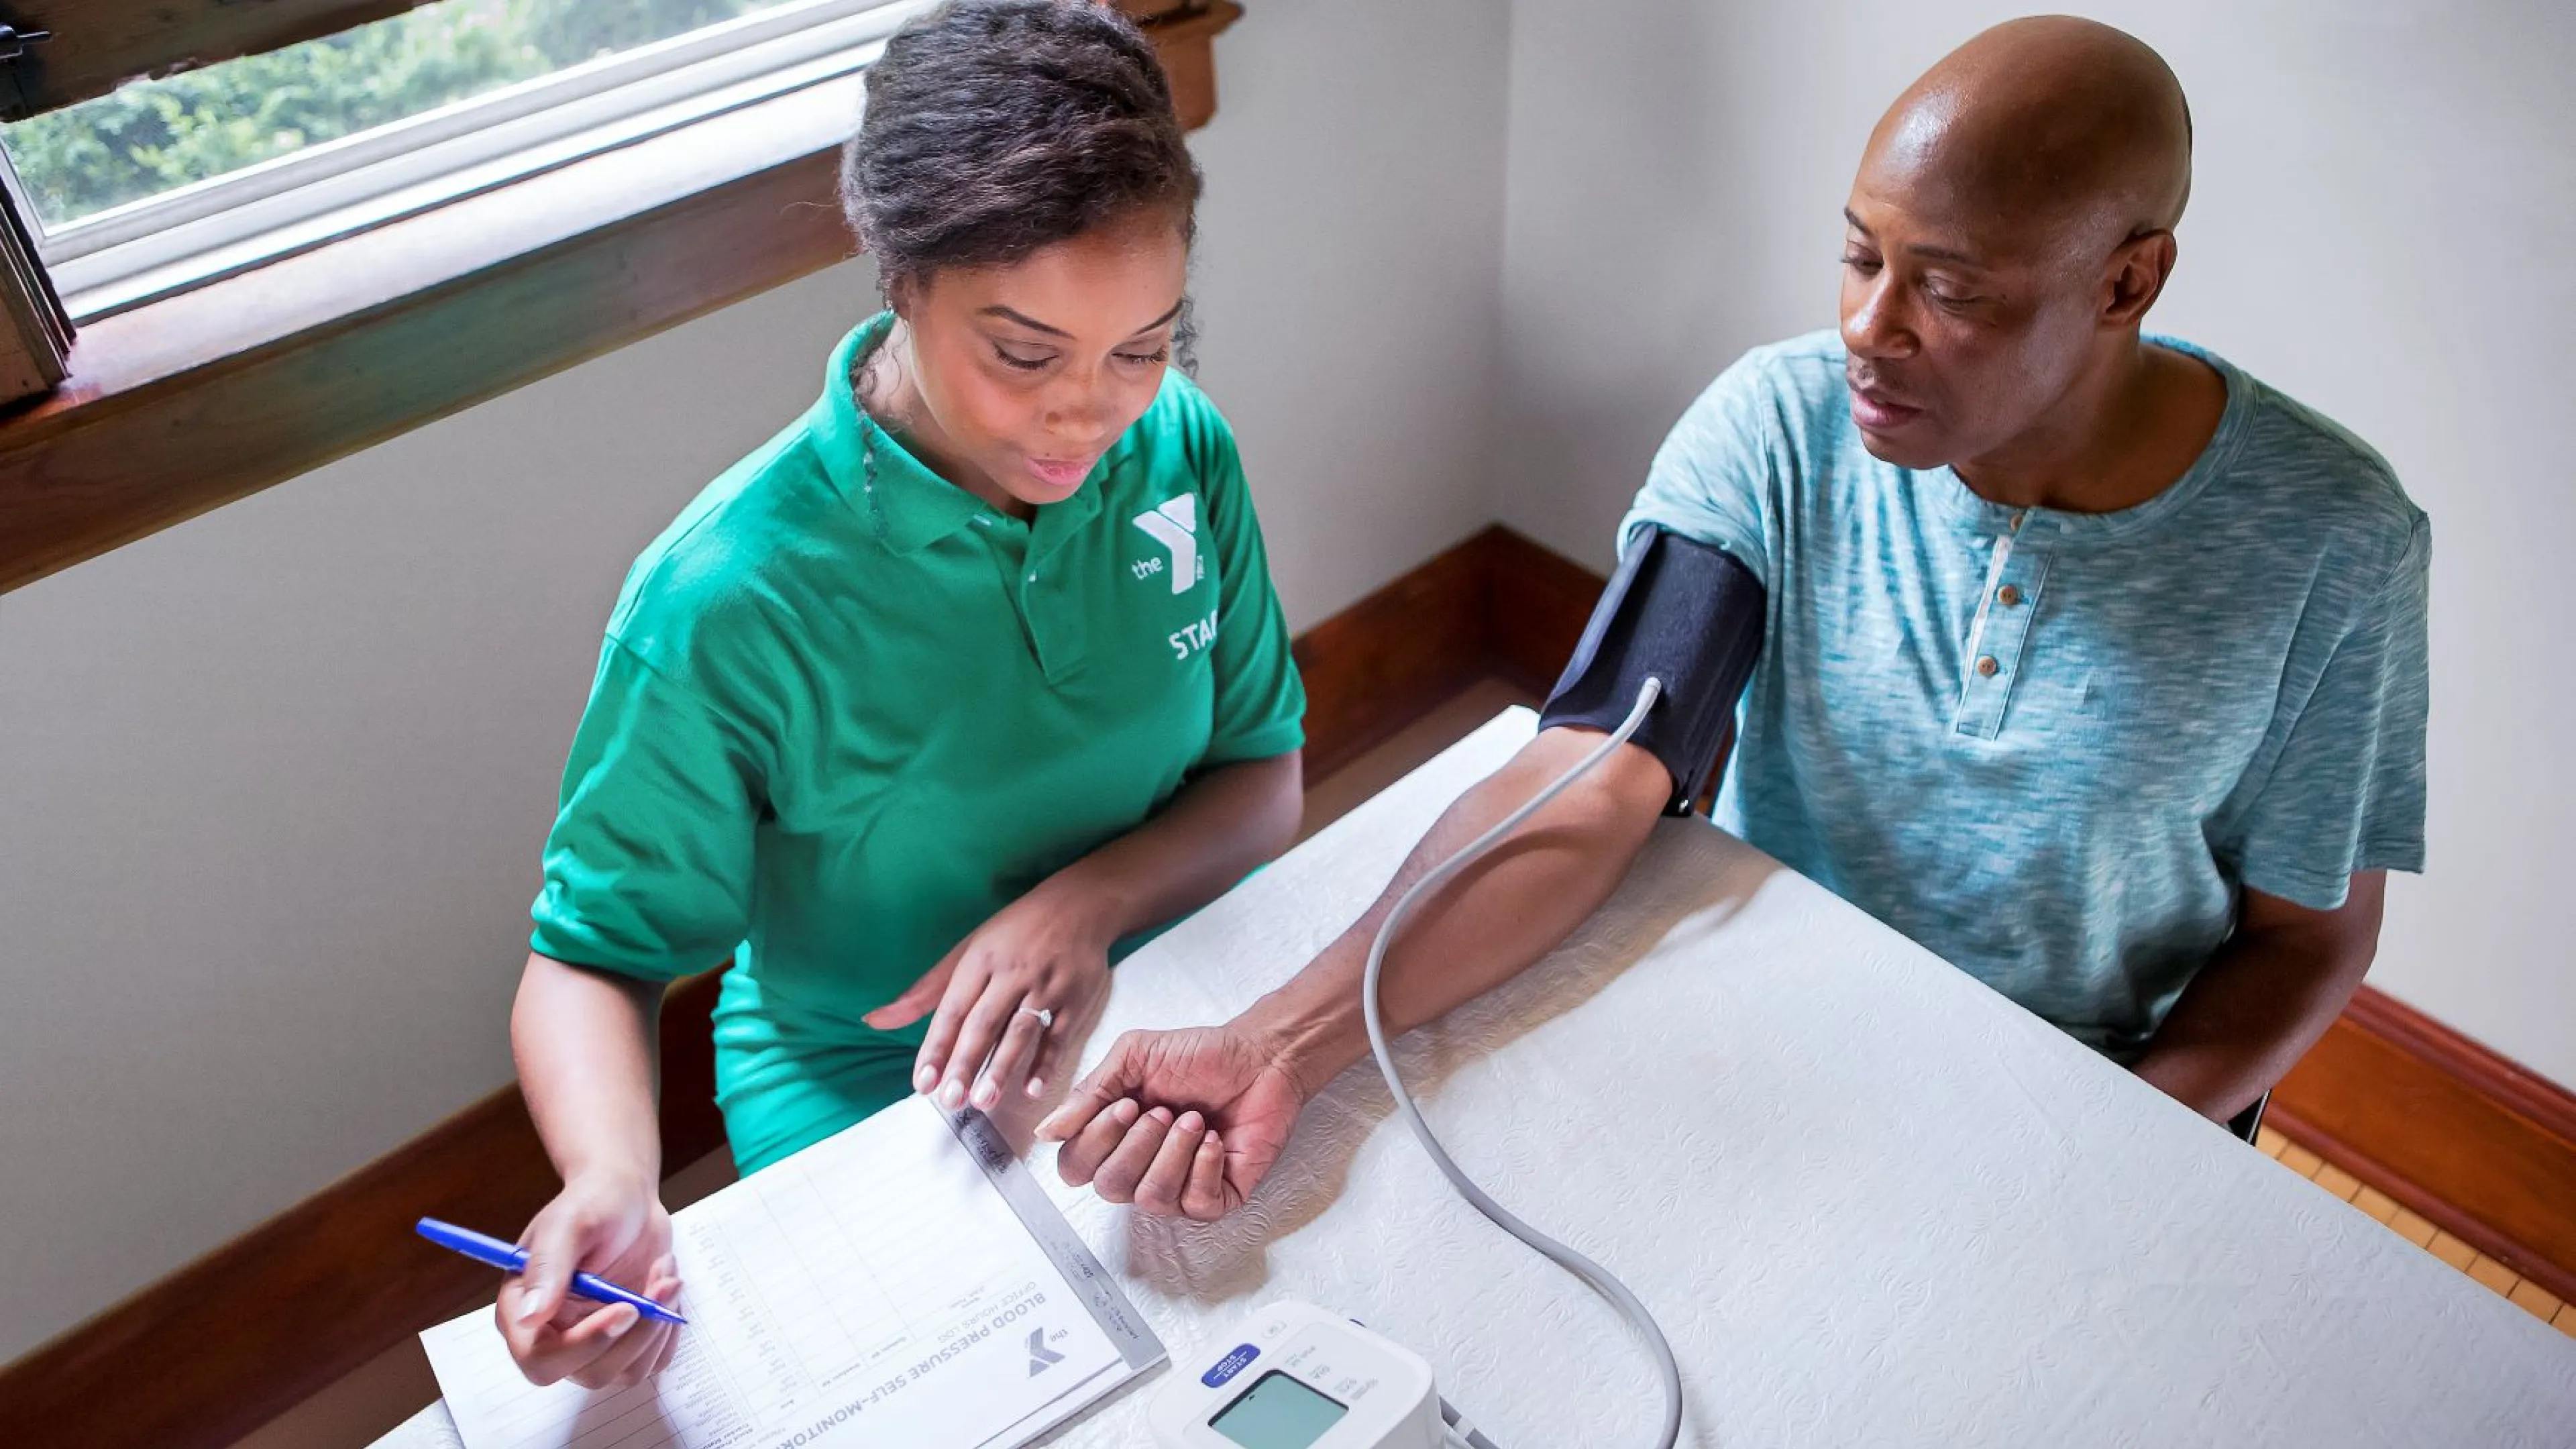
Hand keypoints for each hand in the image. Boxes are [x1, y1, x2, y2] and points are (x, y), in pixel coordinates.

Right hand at [496, 1173, 681, 1389]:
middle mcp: (555, 1337)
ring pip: (629, 1372)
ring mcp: (593, 1343)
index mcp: (524, 1312)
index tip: (625, 1308)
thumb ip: (548, 1268)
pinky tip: (664, 1286)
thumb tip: (529, 1316)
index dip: (583, 1345)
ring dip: (658, 1326)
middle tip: (661, 1284)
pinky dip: (669, 1327)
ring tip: (663, 1273)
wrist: (627, 1197)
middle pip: (591, 1373)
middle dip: (635, 1333)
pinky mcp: (627, 1342)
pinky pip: (655, 1361)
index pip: (540, 1360)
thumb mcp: (569, 1224)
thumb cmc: (592, 1203)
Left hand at [866, 884, 1116, 1112]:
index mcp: (981, 960)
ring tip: (984, 1101)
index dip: (936, 1047)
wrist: (1080, 904)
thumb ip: (925, 991)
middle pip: (984, 1023)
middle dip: (966, 1063)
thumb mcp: (967, 950)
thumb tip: (875, 1020)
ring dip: (1002, 1067)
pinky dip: (1047, 1062)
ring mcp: (1047, 985)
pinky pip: (1059, 1034)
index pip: (953, 1009)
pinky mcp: (1076, 997)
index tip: (922, 1083)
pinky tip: (1032, 1088)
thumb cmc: (1015, 932)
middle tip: (951, 1101)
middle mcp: (1012, 973)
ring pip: (1021, 1031)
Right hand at [1036, 1023, 1311, 1219]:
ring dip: (1173, 1152)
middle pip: (1108, 1187)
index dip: (1095, 1140)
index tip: (1126, 1104)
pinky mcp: (1216, 1198)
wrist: (1259, 1057)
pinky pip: (1195, 1205)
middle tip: (1165, 1110)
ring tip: (1194, 1119)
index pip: (1076, 1167)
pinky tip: (1213, 1139)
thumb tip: (1047, 1132)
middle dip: (1137, 1144)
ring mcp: (1178, 1188)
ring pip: (1150, 1198)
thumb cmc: (1200, 1056)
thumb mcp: (1134, 1058)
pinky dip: (1203, 1166)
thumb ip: (1090, 1094)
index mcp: (1113, 1138)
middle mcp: (1140, 1169)